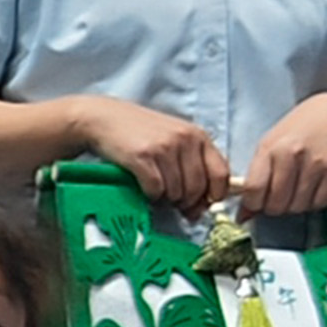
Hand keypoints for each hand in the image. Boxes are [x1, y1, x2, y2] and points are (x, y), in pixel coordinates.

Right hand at [73, 95, 234, 212]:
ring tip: (156, 189)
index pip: (221, 174)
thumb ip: (193, 167)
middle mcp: (185, 139)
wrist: (104, 118)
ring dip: (166, 199)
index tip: (201, 204)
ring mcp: (164, 147)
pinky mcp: (142, 157)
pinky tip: (144, 186)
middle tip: (172, 201)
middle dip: (185, 202)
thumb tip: (200, 208)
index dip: (213, 196)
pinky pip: (156, 190)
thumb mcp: (174, 141)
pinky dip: (150, 195)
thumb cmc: (140, 133)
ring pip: (177, 192)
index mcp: (198, 136)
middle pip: (198, 188)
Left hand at [235, 95, 326, 221]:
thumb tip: (242, 217)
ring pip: (298, 207)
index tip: (256, 203)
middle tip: (279, 198)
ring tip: (297, 190)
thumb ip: (255, 178)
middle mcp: (292, 155)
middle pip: (276, 203)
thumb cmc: (297, 131)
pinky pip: (320, 203)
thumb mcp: (270, 145)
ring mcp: (316, 163)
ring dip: (295, 205)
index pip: (254, 188)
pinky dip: (314, 203)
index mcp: (270, 147)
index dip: (252, 204)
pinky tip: (313, 189)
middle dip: (275, 207)